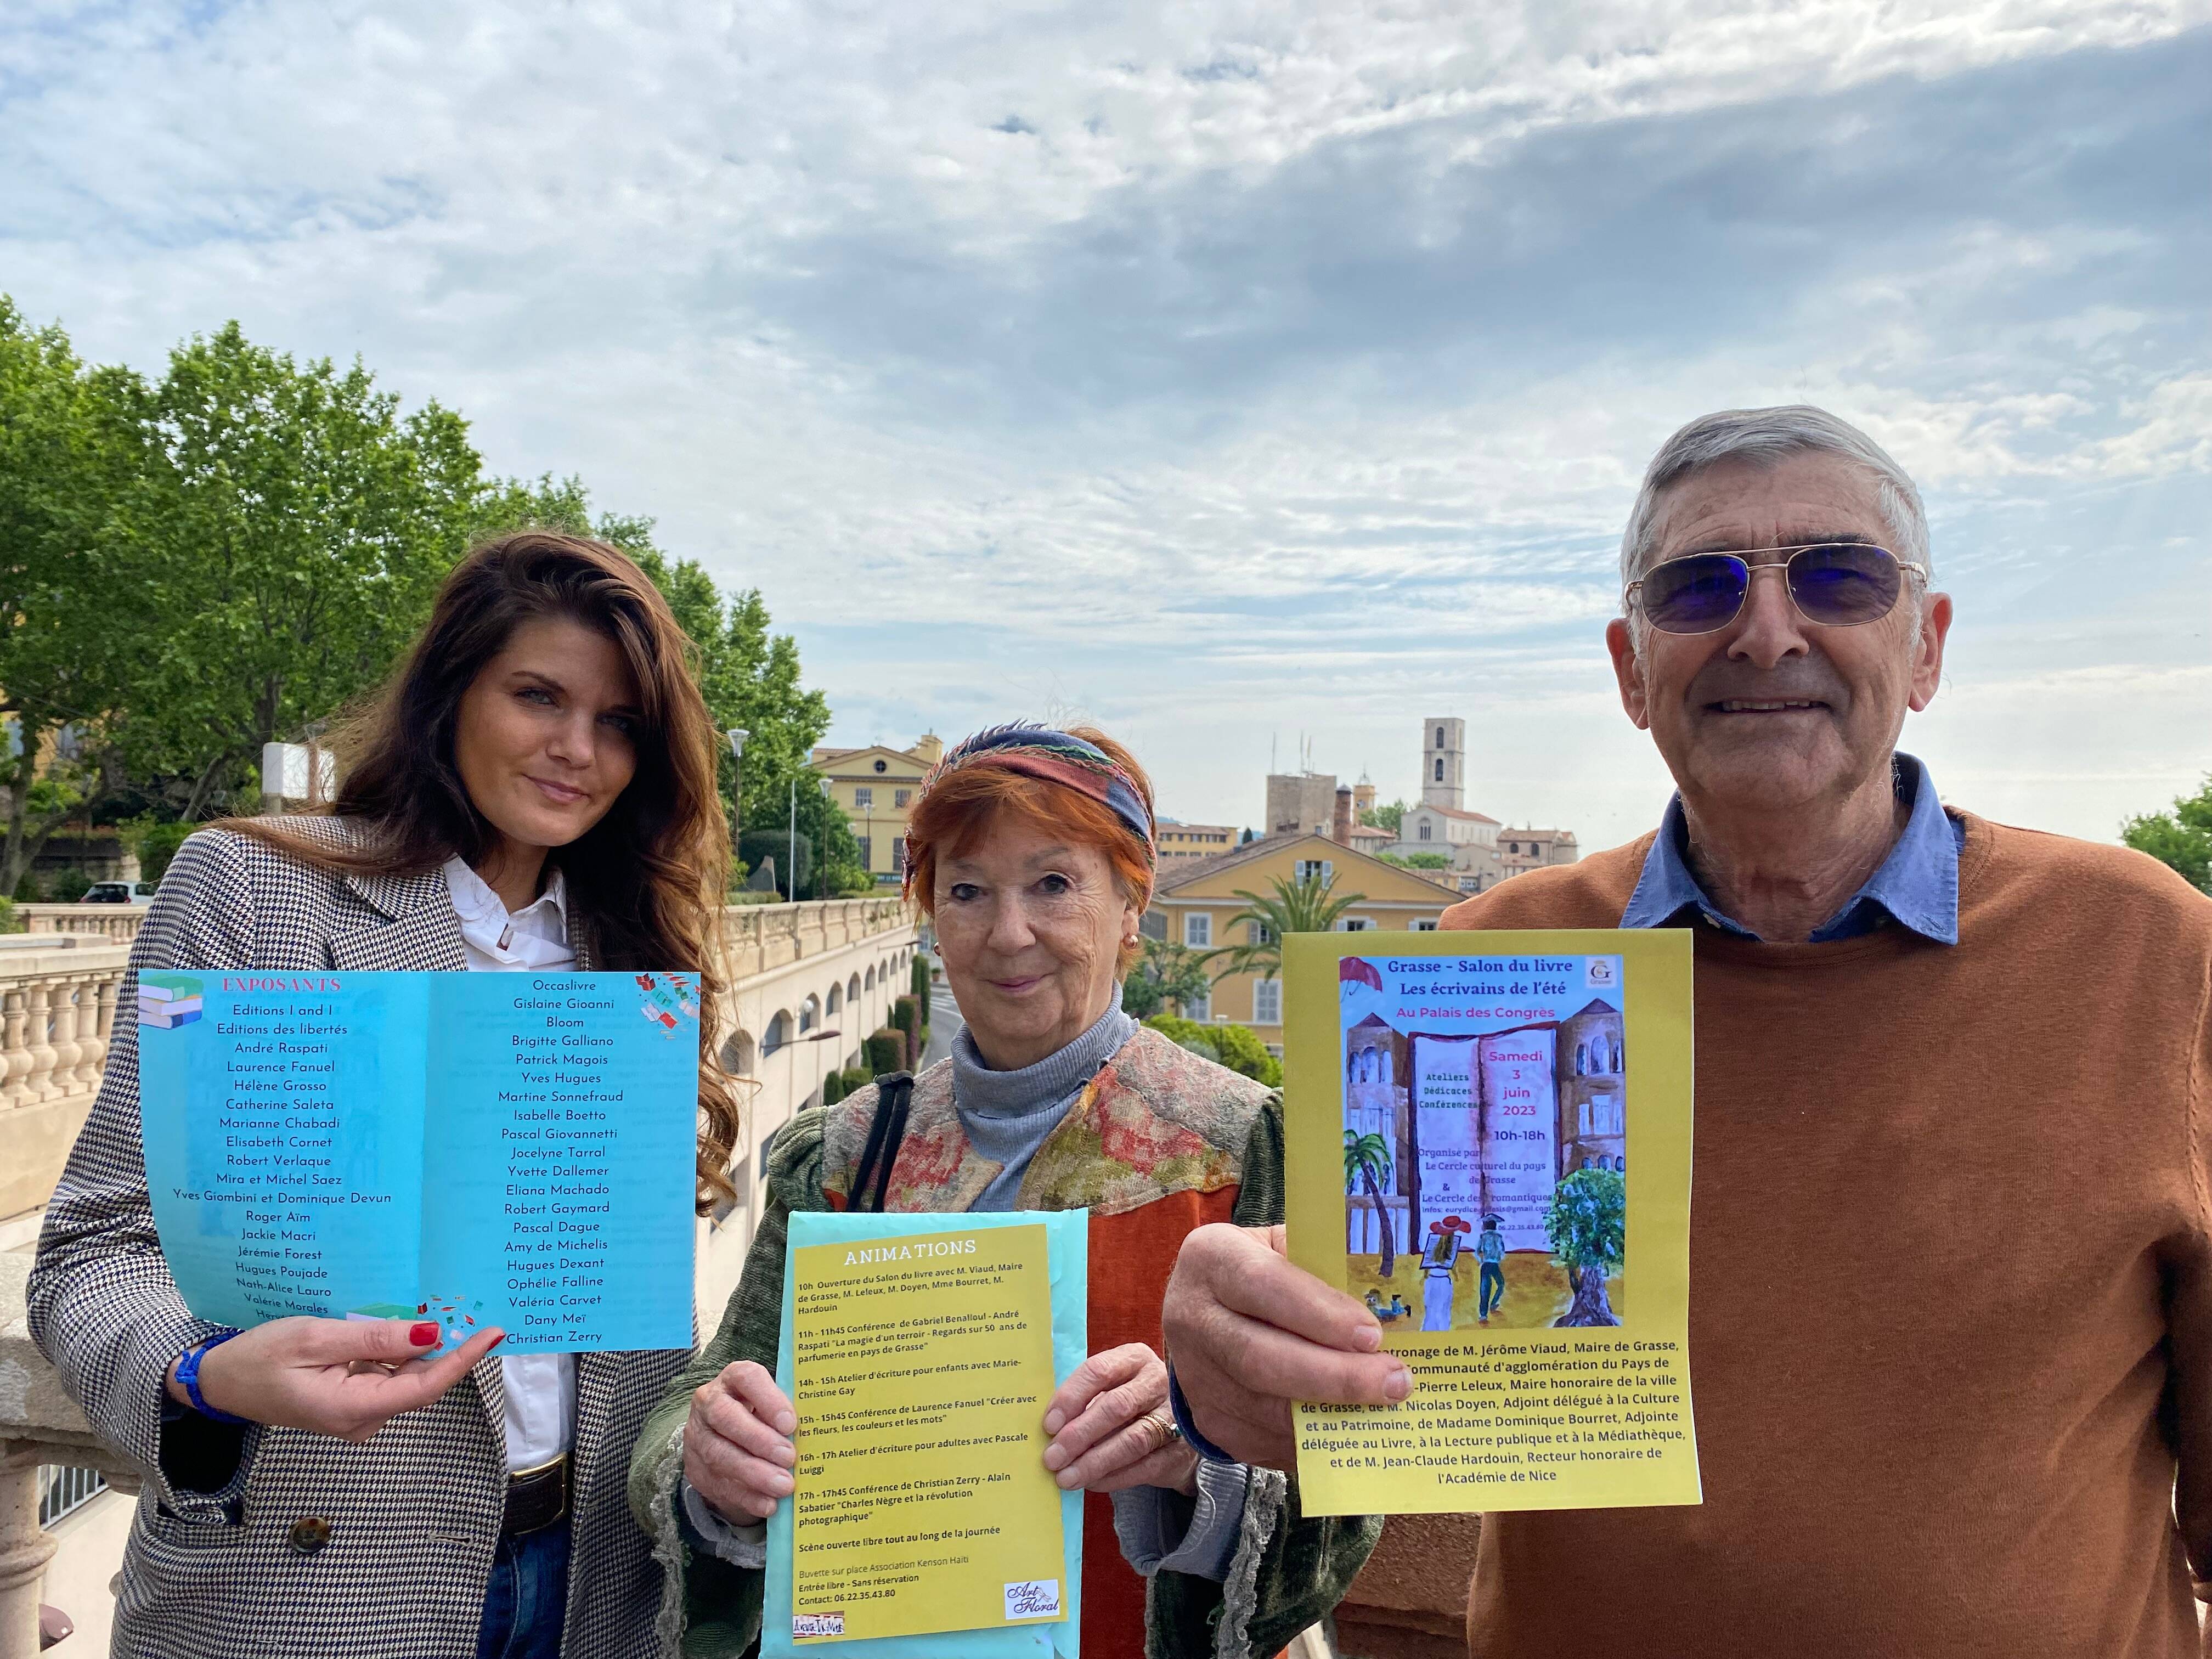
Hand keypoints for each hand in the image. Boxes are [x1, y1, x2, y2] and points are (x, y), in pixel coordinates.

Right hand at [167, 1318, 505, 1443]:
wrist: (219, 1381)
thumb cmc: (258, 1358)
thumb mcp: (316, 1338)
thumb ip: (374, 1339)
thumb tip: (431, 1334)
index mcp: (351, 1409)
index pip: (424, 1389)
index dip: (462, 1361)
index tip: (493, 1332)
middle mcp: (361, 1420)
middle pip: (420, 1383)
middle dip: (449, 1349)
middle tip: (475, 1307)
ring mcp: (356, 1414)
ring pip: (405, 1379)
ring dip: (425, 1348)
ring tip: (447, 1306)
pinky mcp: (351, 1402)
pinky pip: (387, 1377)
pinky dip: (401, 1353)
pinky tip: (409, 1325)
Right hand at [684, 1360, 796, 1523]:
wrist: (722, 1437)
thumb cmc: (759, 1415)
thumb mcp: (770, 1405)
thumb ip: (785, 1414)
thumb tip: (817, 1432)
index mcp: (733, 1379)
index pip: (746, 1378)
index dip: (768, 1399)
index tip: (790, 1423)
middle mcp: (709, 1402)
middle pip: (726, 1417)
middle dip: (759, 1440)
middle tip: (789, 1457)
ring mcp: (698, 1436)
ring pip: (720, 1454)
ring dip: (755, 1473)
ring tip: (784, 1485)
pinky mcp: (695, 1469)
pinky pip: (719, 1484)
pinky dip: (747, 1496)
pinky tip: (769, 1504)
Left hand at [1041, 1343, 1197, 1494]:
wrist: (1175, 1428)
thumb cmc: (1128, 1403)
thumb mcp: (1108, 1388)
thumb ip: (1082, 1401)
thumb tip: (1049, 1430)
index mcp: (1134, 1358)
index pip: (1099, 1371)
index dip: (1071, 1398)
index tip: (1049, 1425)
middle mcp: (1158, 1382)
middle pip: (1117, 1406)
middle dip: (1080, 1435)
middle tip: (1053, 1458)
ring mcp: (1174, 1416)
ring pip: (1132, 1440)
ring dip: (1094, 1462)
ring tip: (1067, 1477)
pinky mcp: (1178, 1450)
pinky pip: (1144, 1467)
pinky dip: (1113, 1478)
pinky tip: (1091, 1483)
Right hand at [1161, 1223, 1407, 1469]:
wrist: (1204, 1315)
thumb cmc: (1264, 1275)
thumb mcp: (1286, 1249)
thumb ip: (1325, 1268)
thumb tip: (1392, 1307)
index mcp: (1211, 1258)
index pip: (1264, 1285)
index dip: (1319, 1313)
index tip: (1373, 1335)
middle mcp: (1191, 1317)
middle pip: (1261, 1358)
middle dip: (1336, 1375)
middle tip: (1396, 1381)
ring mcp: (1197, 1377)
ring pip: (1266, 1409)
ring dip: (1334, 1414)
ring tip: (1388, 1408)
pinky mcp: (1211, 1422)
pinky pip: (1269, 1441)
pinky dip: (1318, 1441)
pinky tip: (1356, 1431)